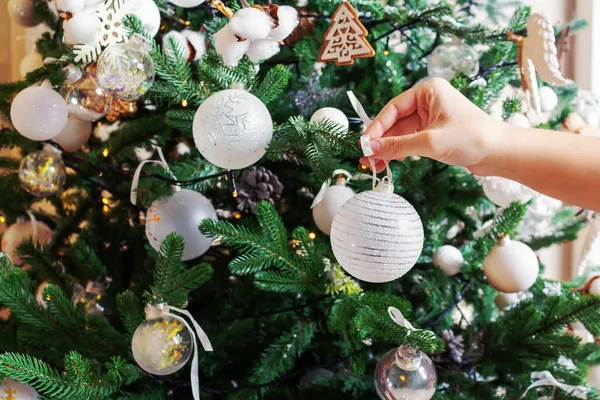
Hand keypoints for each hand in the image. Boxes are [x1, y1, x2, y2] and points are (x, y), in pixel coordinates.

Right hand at [361, 77, 501, 175]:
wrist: (500, 153)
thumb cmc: (471, 138)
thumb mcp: (429, 142)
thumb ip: (397, 145)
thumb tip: (370, 149)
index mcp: (428, 92)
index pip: (393, 109)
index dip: (376, 128)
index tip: (364, 144)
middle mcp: (428, 101)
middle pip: (395, 122)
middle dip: (380, 141)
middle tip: (365, 158)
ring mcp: (432, 118)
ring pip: (401, 133)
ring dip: (388, 149)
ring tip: (373, 165)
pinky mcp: (435, 133)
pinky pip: (411, 141)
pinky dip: (400, 152)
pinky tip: (389, 162)